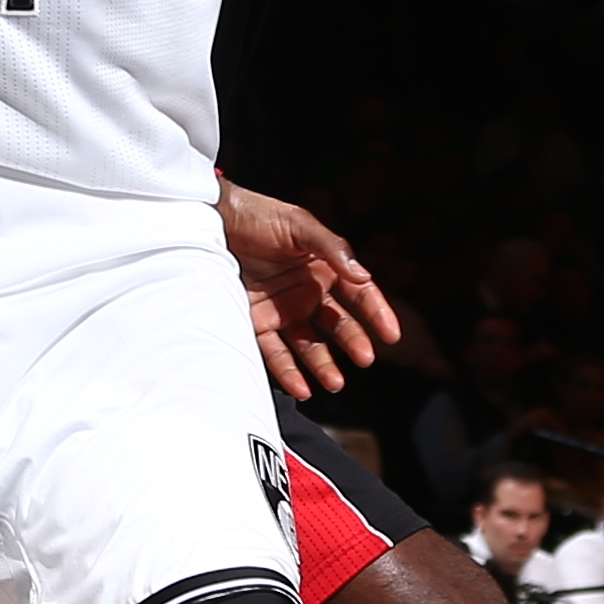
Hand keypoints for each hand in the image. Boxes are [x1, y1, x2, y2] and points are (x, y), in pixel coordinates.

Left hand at [216, 181, 395, 398]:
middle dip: (353, 343)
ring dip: (323, 365)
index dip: (377, 313)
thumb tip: (363, 275)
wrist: (212, 221)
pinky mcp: (257, 323)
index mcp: (325, 268)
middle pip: (337, 324)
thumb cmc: (260, 216)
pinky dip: (289, 373)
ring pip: (309, 345)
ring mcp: (283, 310)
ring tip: (335, 383)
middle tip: (365, 360)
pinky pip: (275, 352)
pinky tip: (302, 388)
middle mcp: (308, 293)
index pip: (359, 294)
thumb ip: (332, 249)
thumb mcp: (299, 225)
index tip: (391, 335)